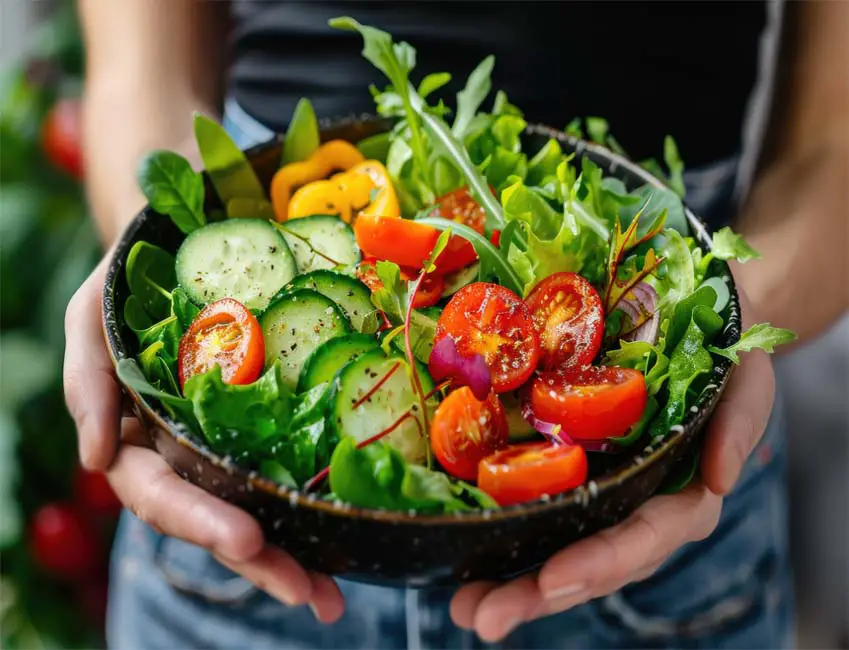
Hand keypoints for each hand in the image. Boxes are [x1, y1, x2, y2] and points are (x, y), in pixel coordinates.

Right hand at [63, 256, 345, 621]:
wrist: (178, 253)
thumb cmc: (128, 286)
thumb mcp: (92, 319)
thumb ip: (88, 383)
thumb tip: (94, 460)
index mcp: (139, 439)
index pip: (161, 494)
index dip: (200, 520)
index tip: (247, 540)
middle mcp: (184, 453)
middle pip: (216, 518)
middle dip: (259, 560)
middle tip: (309, 593)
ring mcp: (225, 443)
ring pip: (254, 507)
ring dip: (292, 554)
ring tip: (332, 593)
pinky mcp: (264, 425)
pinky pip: (285, 469)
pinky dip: (311, 507)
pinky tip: (345, 540)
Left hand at [450, 293, 774, 641]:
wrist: (695, 338)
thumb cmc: (722, 364)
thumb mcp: (745, 384)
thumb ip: (739, 427)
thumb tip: (721, 481)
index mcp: (682, 500)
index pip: (641, 539)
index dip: (600, 562)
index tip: (553, 579)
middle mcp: (638, 514)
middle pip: (591, 567)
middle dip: (537, 595)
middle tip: (484, 617)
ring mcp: (604, 504)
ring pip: (560, 556)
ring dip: (511, 586)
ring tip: (463, 607)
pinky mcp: (575, 485)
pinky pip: (541, 522)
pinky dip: (506, 545)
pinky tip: (465, 563)